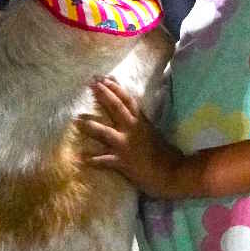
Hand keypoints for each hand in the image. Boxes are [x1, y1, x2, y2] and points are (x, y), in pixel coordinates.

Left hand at [76, 77, 196, 198]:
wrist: (173, 172)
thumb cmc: (165, 154)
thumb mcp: (153, 133)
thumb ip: (140, 123)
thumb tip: (131, 115)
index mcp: (141, 122)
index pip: (127, 100)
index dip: (116, 88)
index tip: (105, 78)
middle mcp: (132, 129)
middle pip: (115, 107)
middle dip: (103, 94)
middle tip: (91, 83)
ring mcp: (126, 145)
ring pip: (104, 132)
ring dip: (90, 126)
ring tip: (77, 120)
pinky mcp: (122, 162)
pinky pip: (104, 160)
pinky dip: (93, 160)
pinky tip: (82, 158)